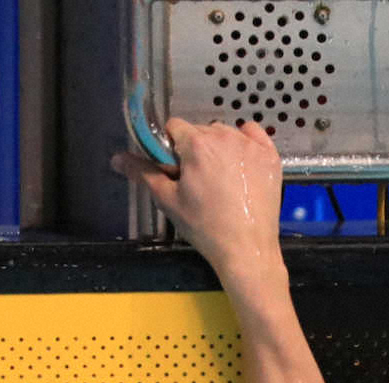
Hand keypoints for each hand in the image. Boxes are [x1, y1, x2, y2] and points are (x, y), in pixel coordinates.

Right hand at [112, 119, 283, 277]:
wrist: (247, 250)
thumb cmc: (206, 227)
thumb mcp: (169, 200)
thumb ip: (143, 173)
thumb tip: (117, 158)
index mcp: (197, 144)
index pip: (174, 127)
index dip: (172, 148)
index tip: (177, 169)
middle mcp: (225, 137)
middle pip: (201, 130)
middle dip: (196, 149)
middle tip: (200, 180)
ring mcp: (251, 146)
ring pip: (226, 133)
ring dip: (220, 148)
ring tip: (222, 180)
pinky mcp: (270, 158)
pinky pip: (255, 135)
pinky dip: (247, 143)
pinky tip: (242, 164)